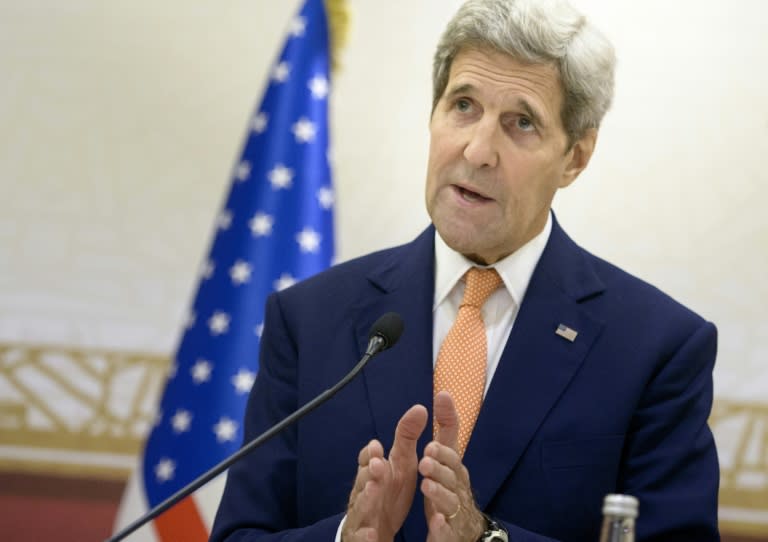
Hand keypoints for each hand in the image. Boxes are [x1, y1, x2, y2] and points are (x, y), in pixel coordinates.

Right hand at [342, 404, 427, 541]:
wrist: (375, 528)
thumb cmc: (387, 492)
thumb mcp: (400, 464)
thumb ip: (407, 438)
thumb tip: (420, 407)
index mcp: (372, 474)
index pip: (366, 461)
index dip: (370, 454)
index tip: (378, 446)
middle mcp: (363, 492)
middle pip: (363, 481)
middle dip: (369, 472)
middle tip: (379, 464)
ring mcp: (360, 515)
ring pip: (359, 507)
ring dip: (366, 498)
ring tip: (375, 490)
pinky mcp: (361, 537)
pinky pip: (361, 537)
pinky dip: (364, 535)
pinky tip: (371, 534)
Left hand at [420, 391, 484, 541]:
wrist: (465, 532)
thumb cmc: (450, 490)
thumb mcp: (443, 461)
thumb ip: (443, 432)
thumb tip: (444, 394)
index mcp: (452, 466)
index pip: (453, 440)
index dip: (448, 418)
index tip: (441, 396)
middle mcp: (457, 484)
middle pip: (452, 471)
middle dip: (441, 461)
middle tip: (428, 452)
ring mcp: (455, 508)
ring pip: (450, 499)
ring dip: (439, 491)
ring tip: (426, 484)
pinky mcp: (450, 531)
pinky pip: (447, 529)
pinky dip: (442, 525)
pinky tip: (435, 520)